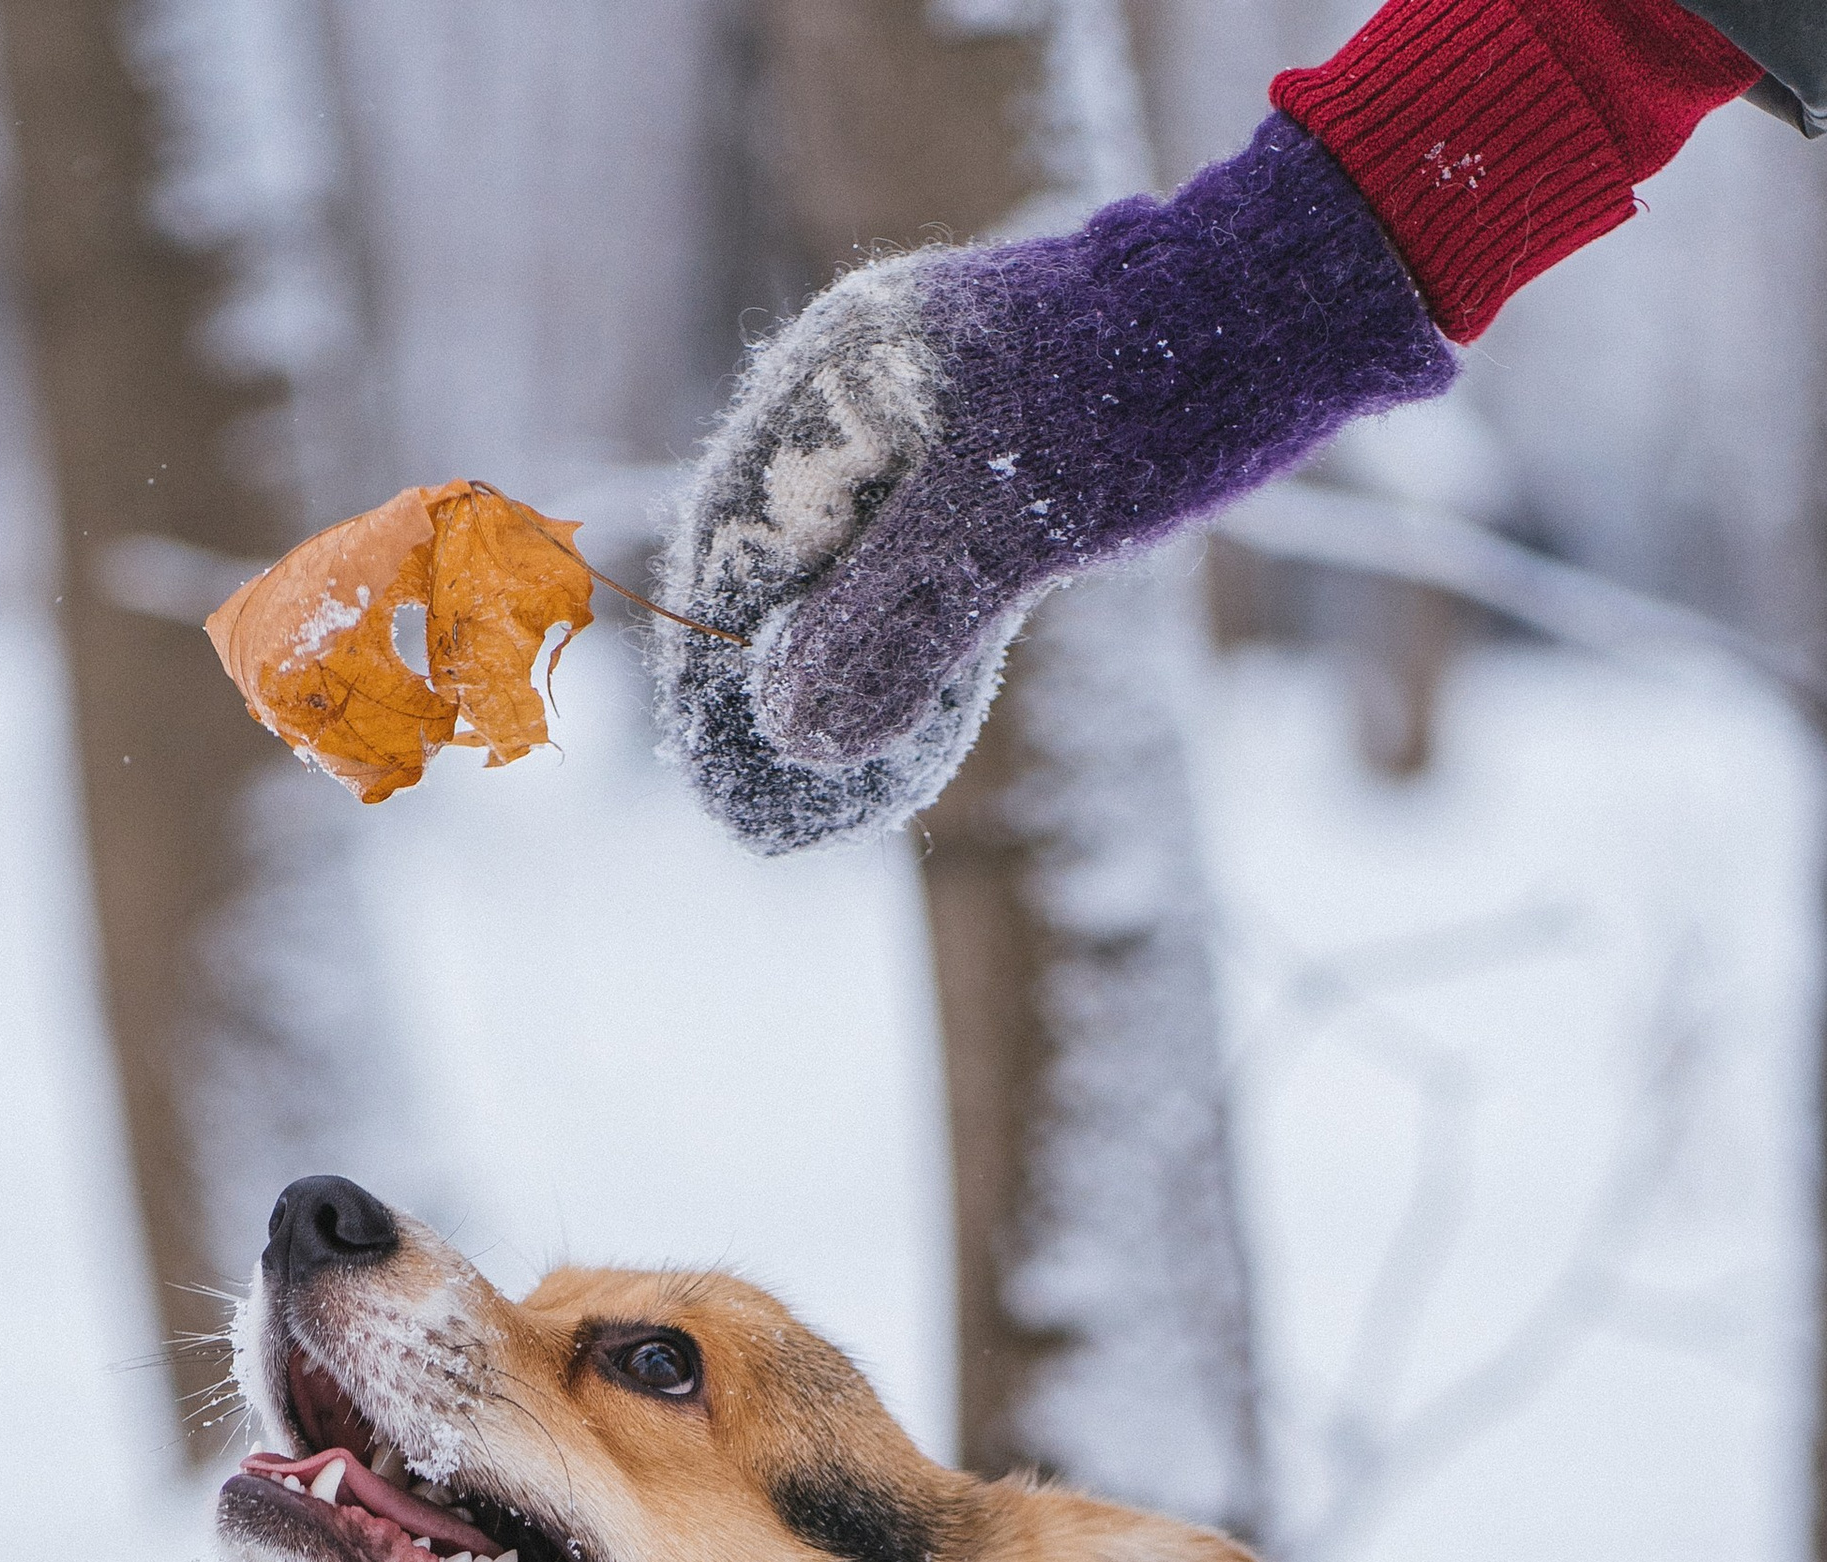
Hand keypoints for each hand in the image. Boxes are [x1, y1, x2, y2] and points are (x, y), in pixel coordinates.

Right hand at [653, 116, 1453, 854]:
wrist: (1289, 312)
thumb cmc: (1145, 388)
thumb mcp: (1009, 522)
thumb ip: (894, 621)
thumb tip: (792, 731)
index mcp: (841, 378)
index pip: (735, 528)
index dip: (714, 651)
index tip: (713, 760)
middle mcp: (870, 403)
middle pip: (786, 560)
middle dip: (772, 684)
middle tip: (763, 806)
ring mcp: (932, 439)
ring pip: (857, 580)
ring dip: (842, 686)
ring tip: (823, 798)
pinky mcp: (997, 477)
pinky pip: (924, 584)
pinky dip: (911, 660)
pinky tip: (902, 741)